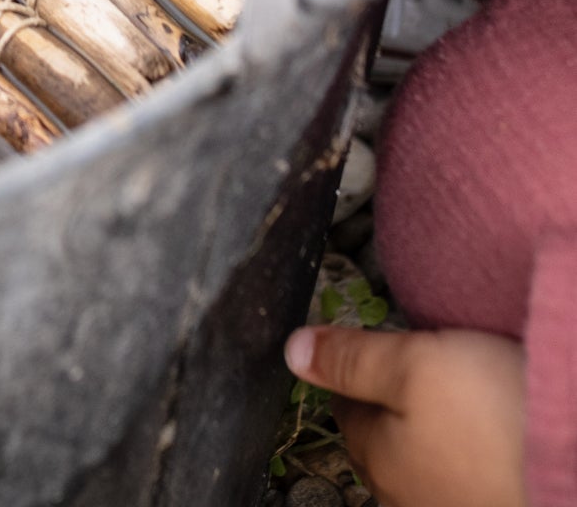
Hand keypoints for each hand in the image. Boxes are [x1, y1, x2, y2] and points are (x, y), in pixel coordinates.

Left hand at [284, 325, 526, 506]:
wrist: (575, 471)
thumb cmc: (491, 418)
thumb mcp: (412, 365)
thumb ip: (350, 359)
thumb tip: (291, 352)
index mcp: (377, 460)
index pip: (346, 409)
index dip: (356, 373)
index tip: (375, 349)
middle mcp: (408, 500)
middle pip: (384, 444)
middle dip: (392, 411)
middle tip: (418, 373)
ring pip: (426, 468)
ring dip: (435, 439)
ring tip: (459, 407)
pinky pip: (466, 484)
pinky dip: (470, 460)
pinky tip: (490, 443)